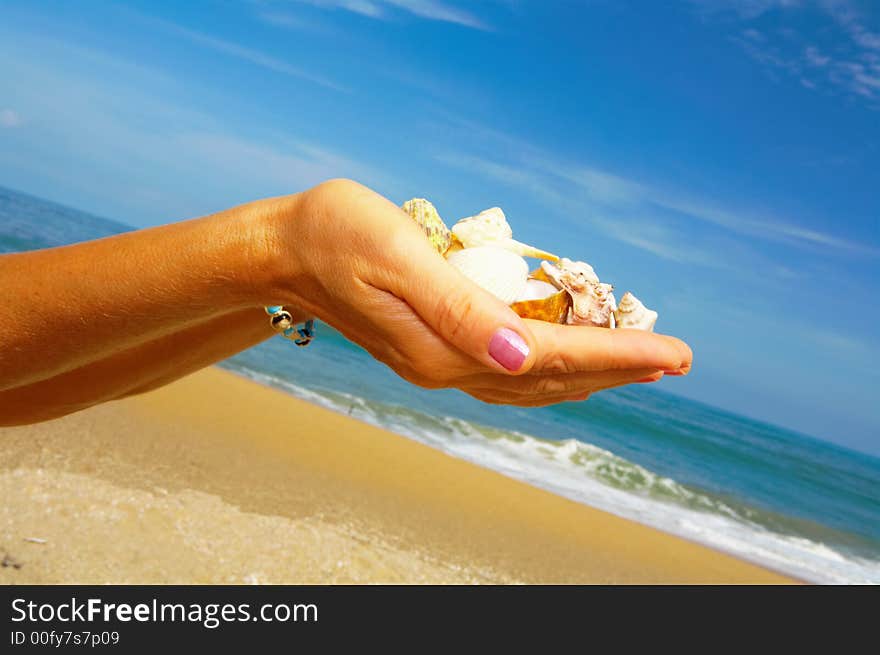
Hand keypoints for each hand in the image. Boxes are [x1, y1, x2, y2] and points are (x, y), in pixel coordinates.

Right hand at [261, 179, 691, 406]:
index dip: (616, 355)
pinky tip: (565, 360)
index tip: (674, 353)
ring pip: (530, 383)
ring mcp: (438, 363)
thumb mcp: (397, 258)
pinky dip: (549, 371)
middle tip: (675, 359)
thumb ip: (460, 309)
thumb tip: (523, 356)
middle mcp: (446, 367)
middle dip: (616, 370)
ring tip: (635, 365)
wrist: (283, 253)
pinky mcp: (432, 350)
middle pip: (550, 379)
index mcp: (443, 348)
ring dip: (587, 375)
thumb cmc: (336, 236)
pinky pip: (506, 372)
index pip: (550, 358)